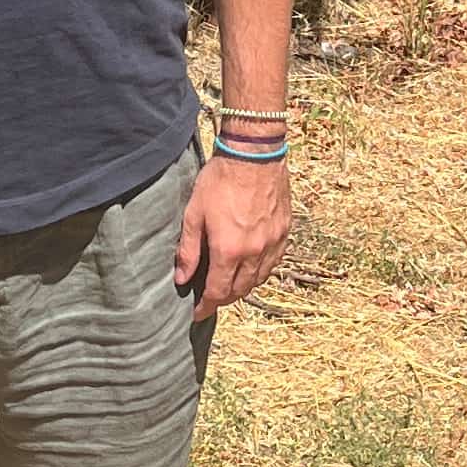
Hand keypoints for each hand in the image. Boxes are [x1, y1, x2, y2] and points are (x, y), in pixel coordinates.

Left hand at [176, 151, 290, 310]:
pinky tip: (251, 267)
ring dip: (243, 288)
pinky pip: (273, 262)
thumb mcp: (194, 214)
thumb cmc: (220, 180)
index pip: (218, 292)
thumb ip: (189, 250)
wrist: (254, 154)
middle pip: (240, 290)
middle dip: (224, 299)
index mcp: (229, 251)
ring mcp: (273, 243)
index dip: (206, 306)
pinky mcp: (284, 232)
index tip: (197, 313)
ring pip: (259, 279)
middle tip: (211, 299)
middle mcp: (254, 252)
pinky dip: (261, 271)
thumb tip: (182, 278)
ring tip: (229, 286)